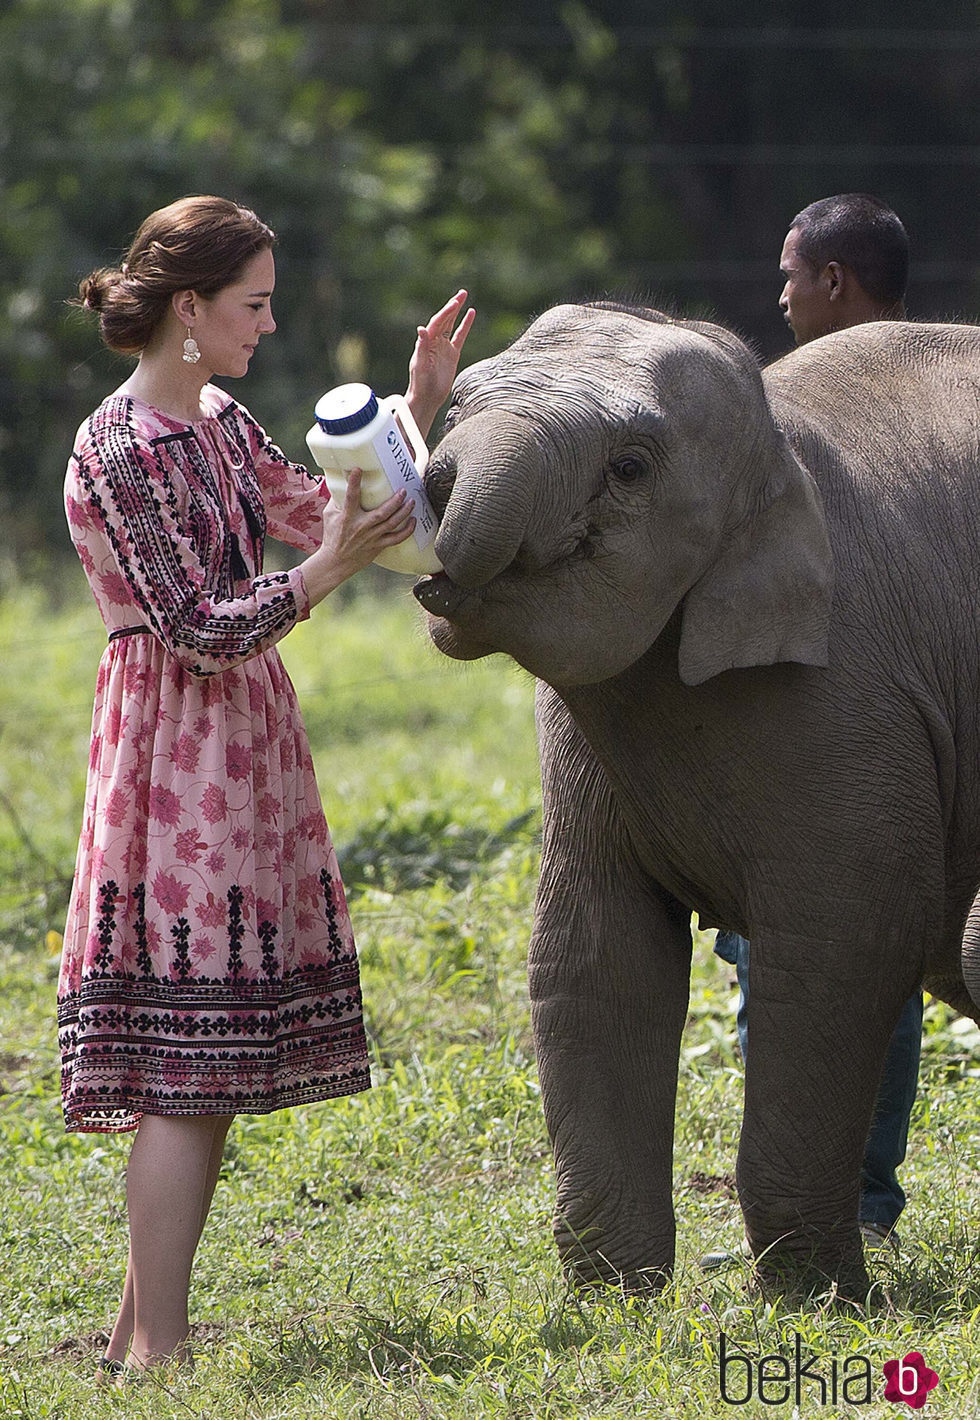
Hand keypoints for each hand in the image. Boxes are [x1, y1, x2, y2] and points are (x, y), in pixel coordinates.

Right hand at [302, 470, 415, 604]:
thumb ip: (337, 500)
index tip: (358, 469)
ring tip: (411, 501)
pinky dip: (407, 531)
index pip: (351, 497)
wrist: (336, 562)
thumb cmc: (332, 537)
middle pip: (382, 512)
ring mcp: (372, 537)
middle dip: (395, 500)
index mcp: (347, 517)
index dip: (353, 482)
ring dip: (404, 512)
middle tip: (403, 490)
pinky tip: (413, 521)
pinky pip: (397, 539)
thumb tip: (342, 482)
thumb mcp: (330, 515)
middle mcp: (361, 527)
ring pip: (392, 524)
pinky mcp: (379, 546)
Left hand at [406, 289, 475, 437]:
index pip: (437, 323)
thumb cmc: (420, 383)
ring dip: (457, 311)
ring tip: (464, 297)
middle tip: (462, 293)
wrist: (427, 397)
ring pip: (452, 324)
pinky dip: (465, 325)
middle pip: (445, 319)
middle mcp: (434, 341)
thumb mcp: (420, 365)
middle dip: (452, 306)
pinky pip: (460, 336)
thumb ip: (421, 347)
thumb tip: (421, 329)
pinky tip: (471, 314)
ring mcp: (444, 346)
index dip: (445, 313)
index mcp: (426, 342)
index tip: (455, 304)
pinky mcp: (452, 354)